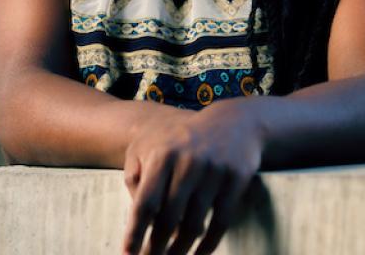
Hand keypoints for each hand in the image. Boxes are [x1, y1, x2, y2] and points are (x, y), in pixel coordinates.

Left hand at [122, 98, 264, 254]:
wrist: (234, 122)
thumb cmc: (183, 139)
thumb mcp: (150, 145)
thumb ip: (136, 176)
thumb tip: (137, 216)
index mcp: (163, 155)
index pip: (146, 203)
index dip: (136, 232)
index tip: (128, 253)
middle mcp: (188, 163)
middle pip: (169, 218)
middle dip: (157, 247)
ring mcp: (215, 171)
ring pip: (194, 223)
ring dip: (181, 249)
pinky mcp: (236, 179)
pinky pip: (221, 220)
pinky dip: (209, 243)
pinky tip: (199, 254)